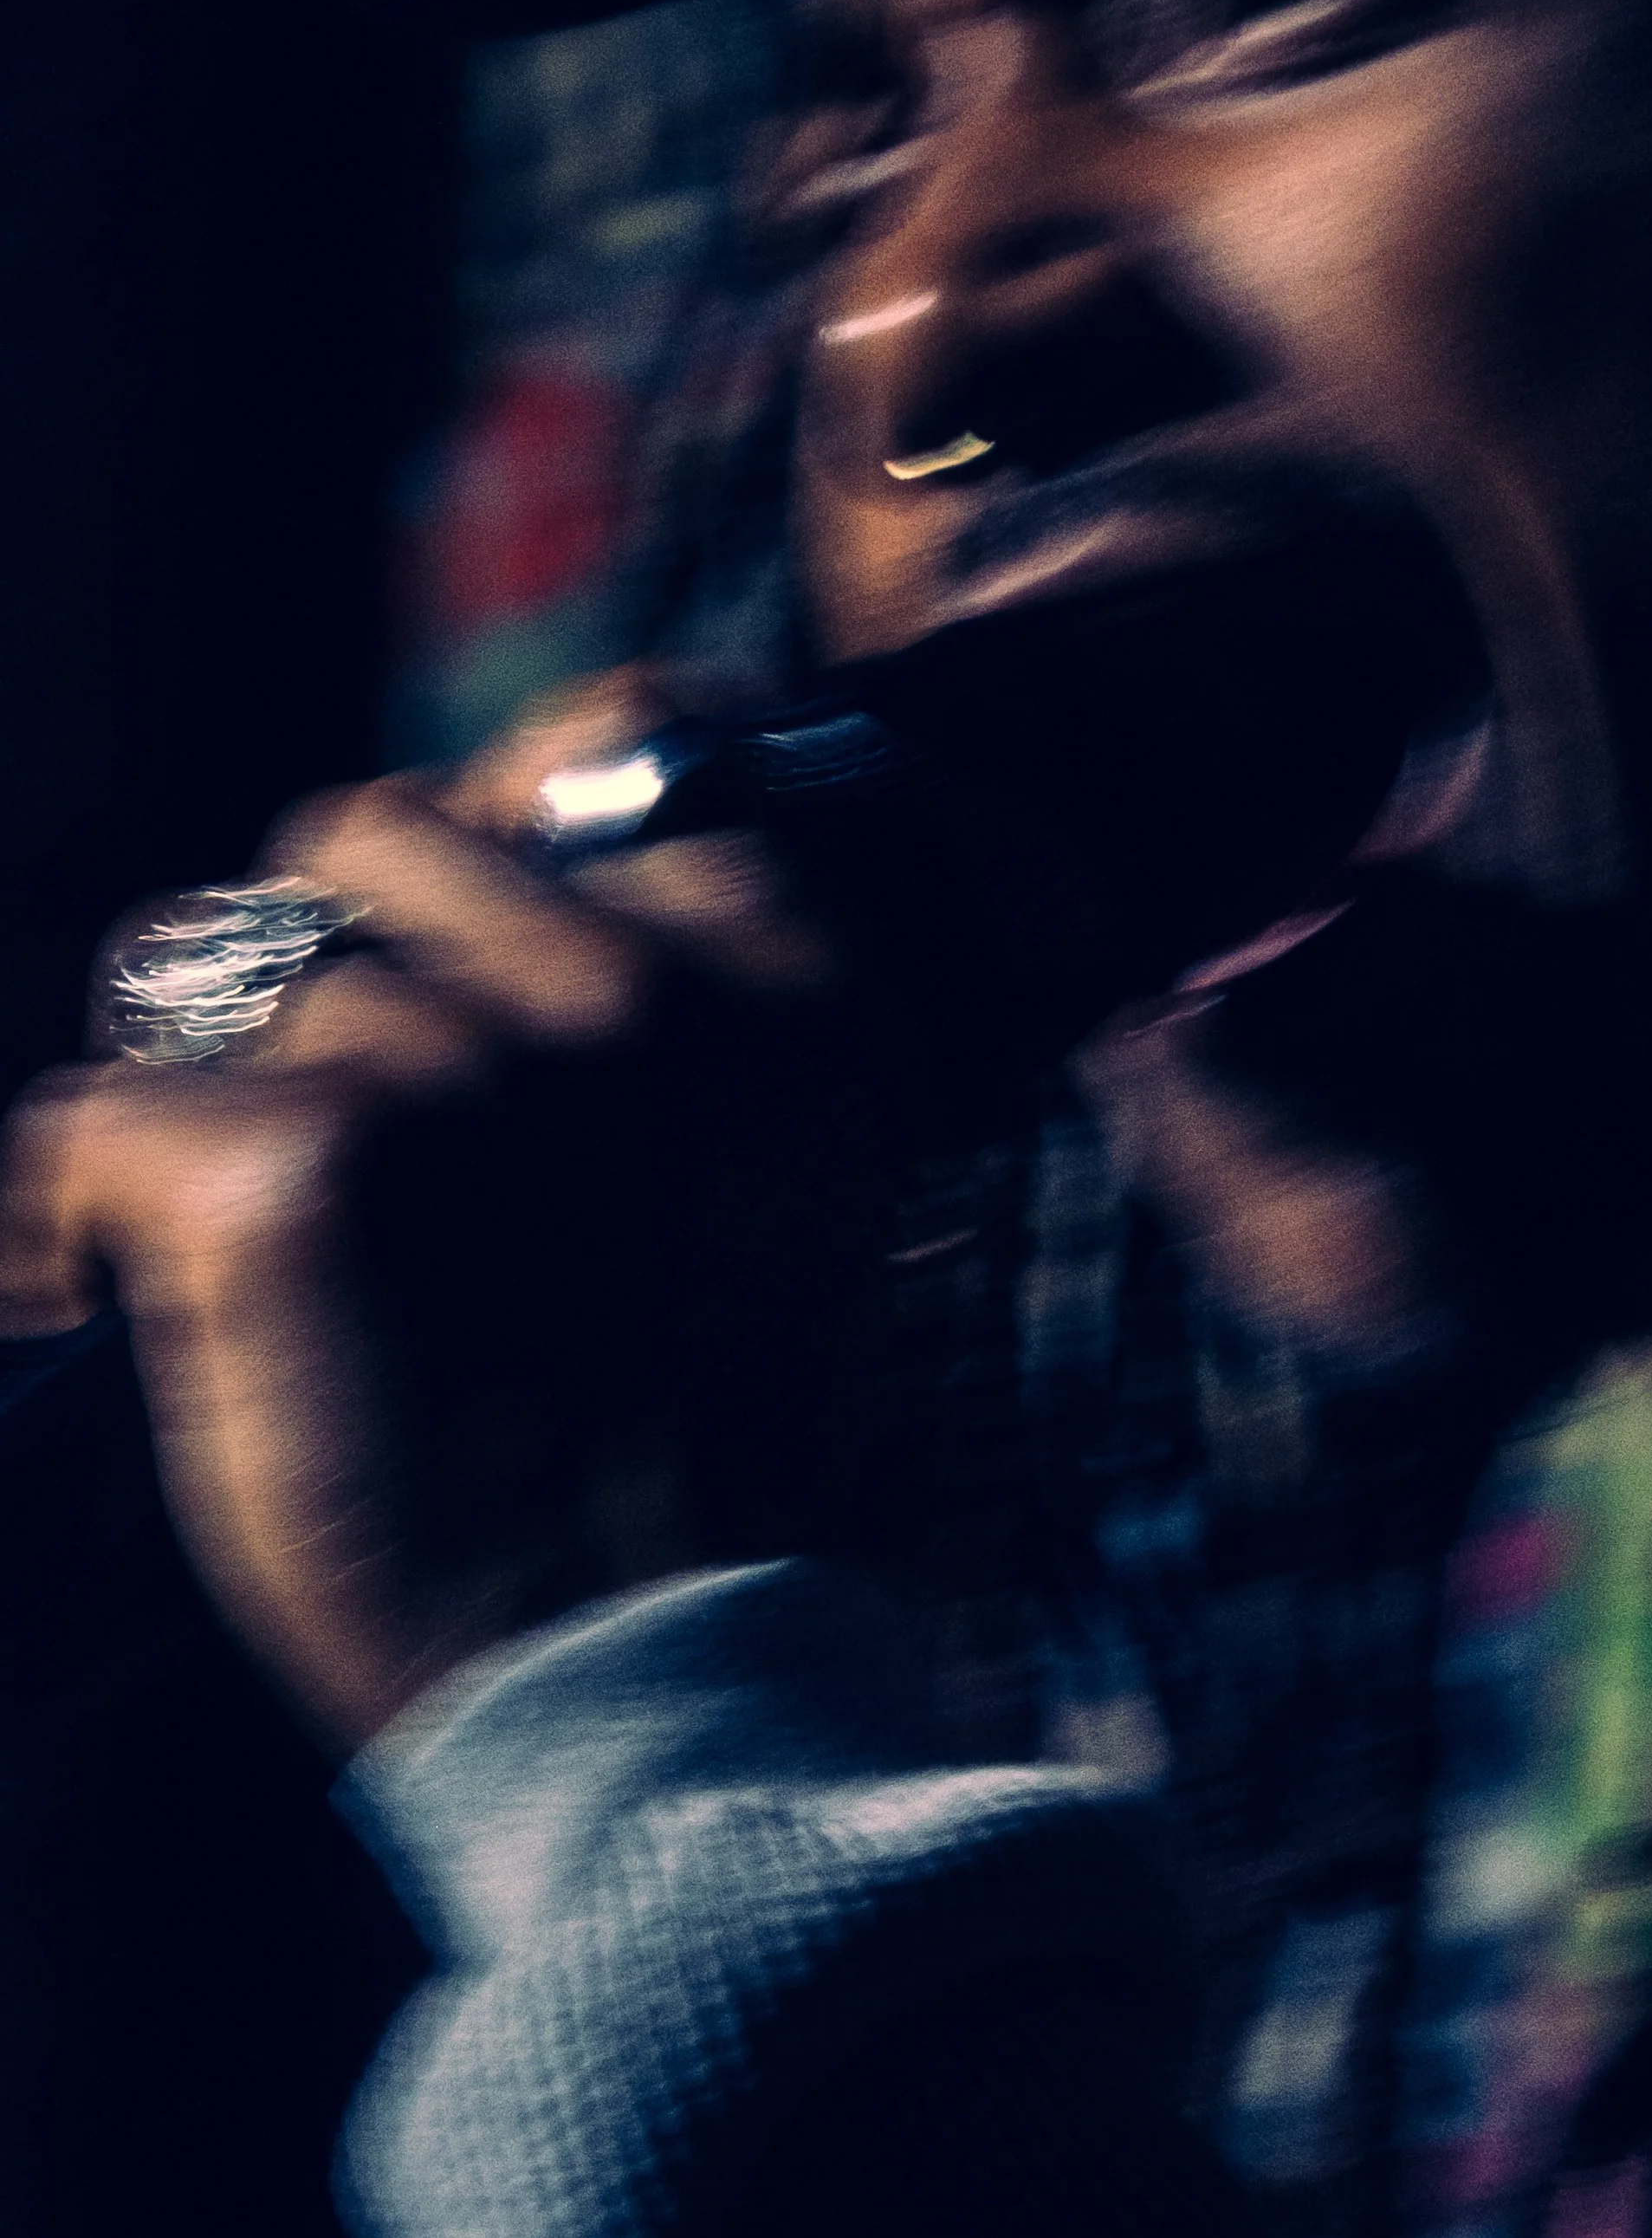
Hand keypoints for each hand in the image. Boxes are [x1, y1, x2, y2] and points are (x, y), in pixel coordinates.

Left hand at [0, 672, 861, 1750]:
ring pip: (221, 972)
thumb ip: (664, 989)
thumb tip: (492, 813)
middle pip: (363, 831)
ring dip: (214, 1105)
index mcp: (778, 978)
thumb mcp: (754, 1161)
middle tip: (348, 1143)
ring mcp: (477, 1067)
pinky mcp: (305, 1170)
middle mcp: (642, 991)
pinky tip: (135, 1316)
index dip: (486, 872)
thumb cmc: (682, 1437)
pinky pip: (92, 1117)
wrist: (646, 1686)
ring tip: (279, 1270)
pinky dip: (74, 1229)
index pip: (580, 764)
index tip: (477, 985)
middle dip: (322, 962)